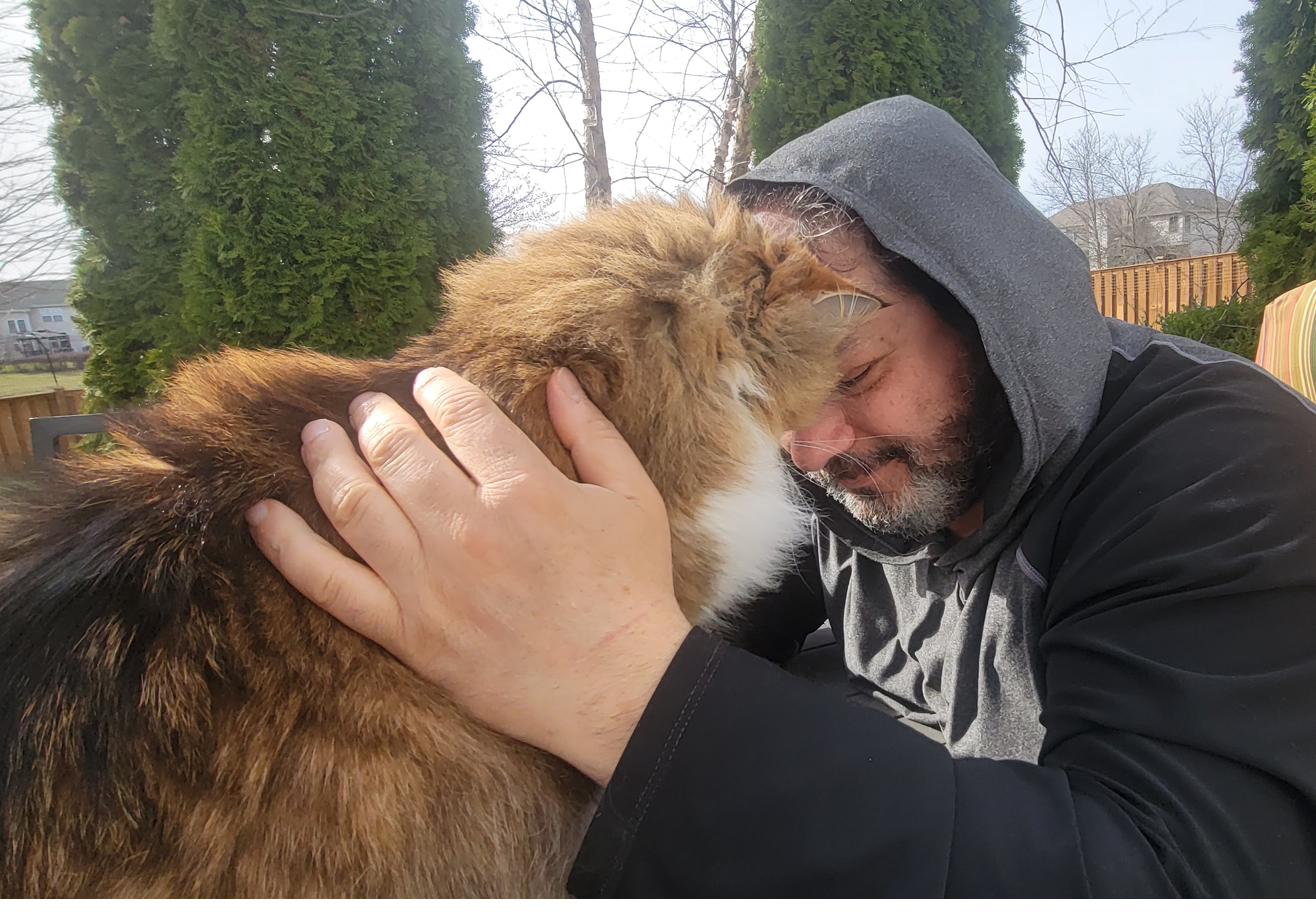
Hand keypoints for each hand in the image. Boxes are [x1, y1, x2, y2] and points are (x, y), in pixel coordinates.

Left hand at [245, 367, 691, 783]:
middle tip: (366, 408)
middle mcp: (466, 527)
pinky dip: (288, 548)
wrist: (618, 687)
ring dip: (326, 460)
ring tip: (314, 436)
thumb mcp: (632, 498)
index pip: (461, 415)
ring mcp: (429, 583)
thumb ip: (592, 432)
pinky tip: (262, 516)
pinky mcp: (407, 632)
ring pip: (354, 504)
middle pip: (397, 451)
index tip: (428, 384)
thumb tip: (559, 378)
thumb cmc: (631, 590)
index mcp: (523, 488)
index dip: (437, 389)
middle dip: (375, 418)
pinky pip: (330, 585)